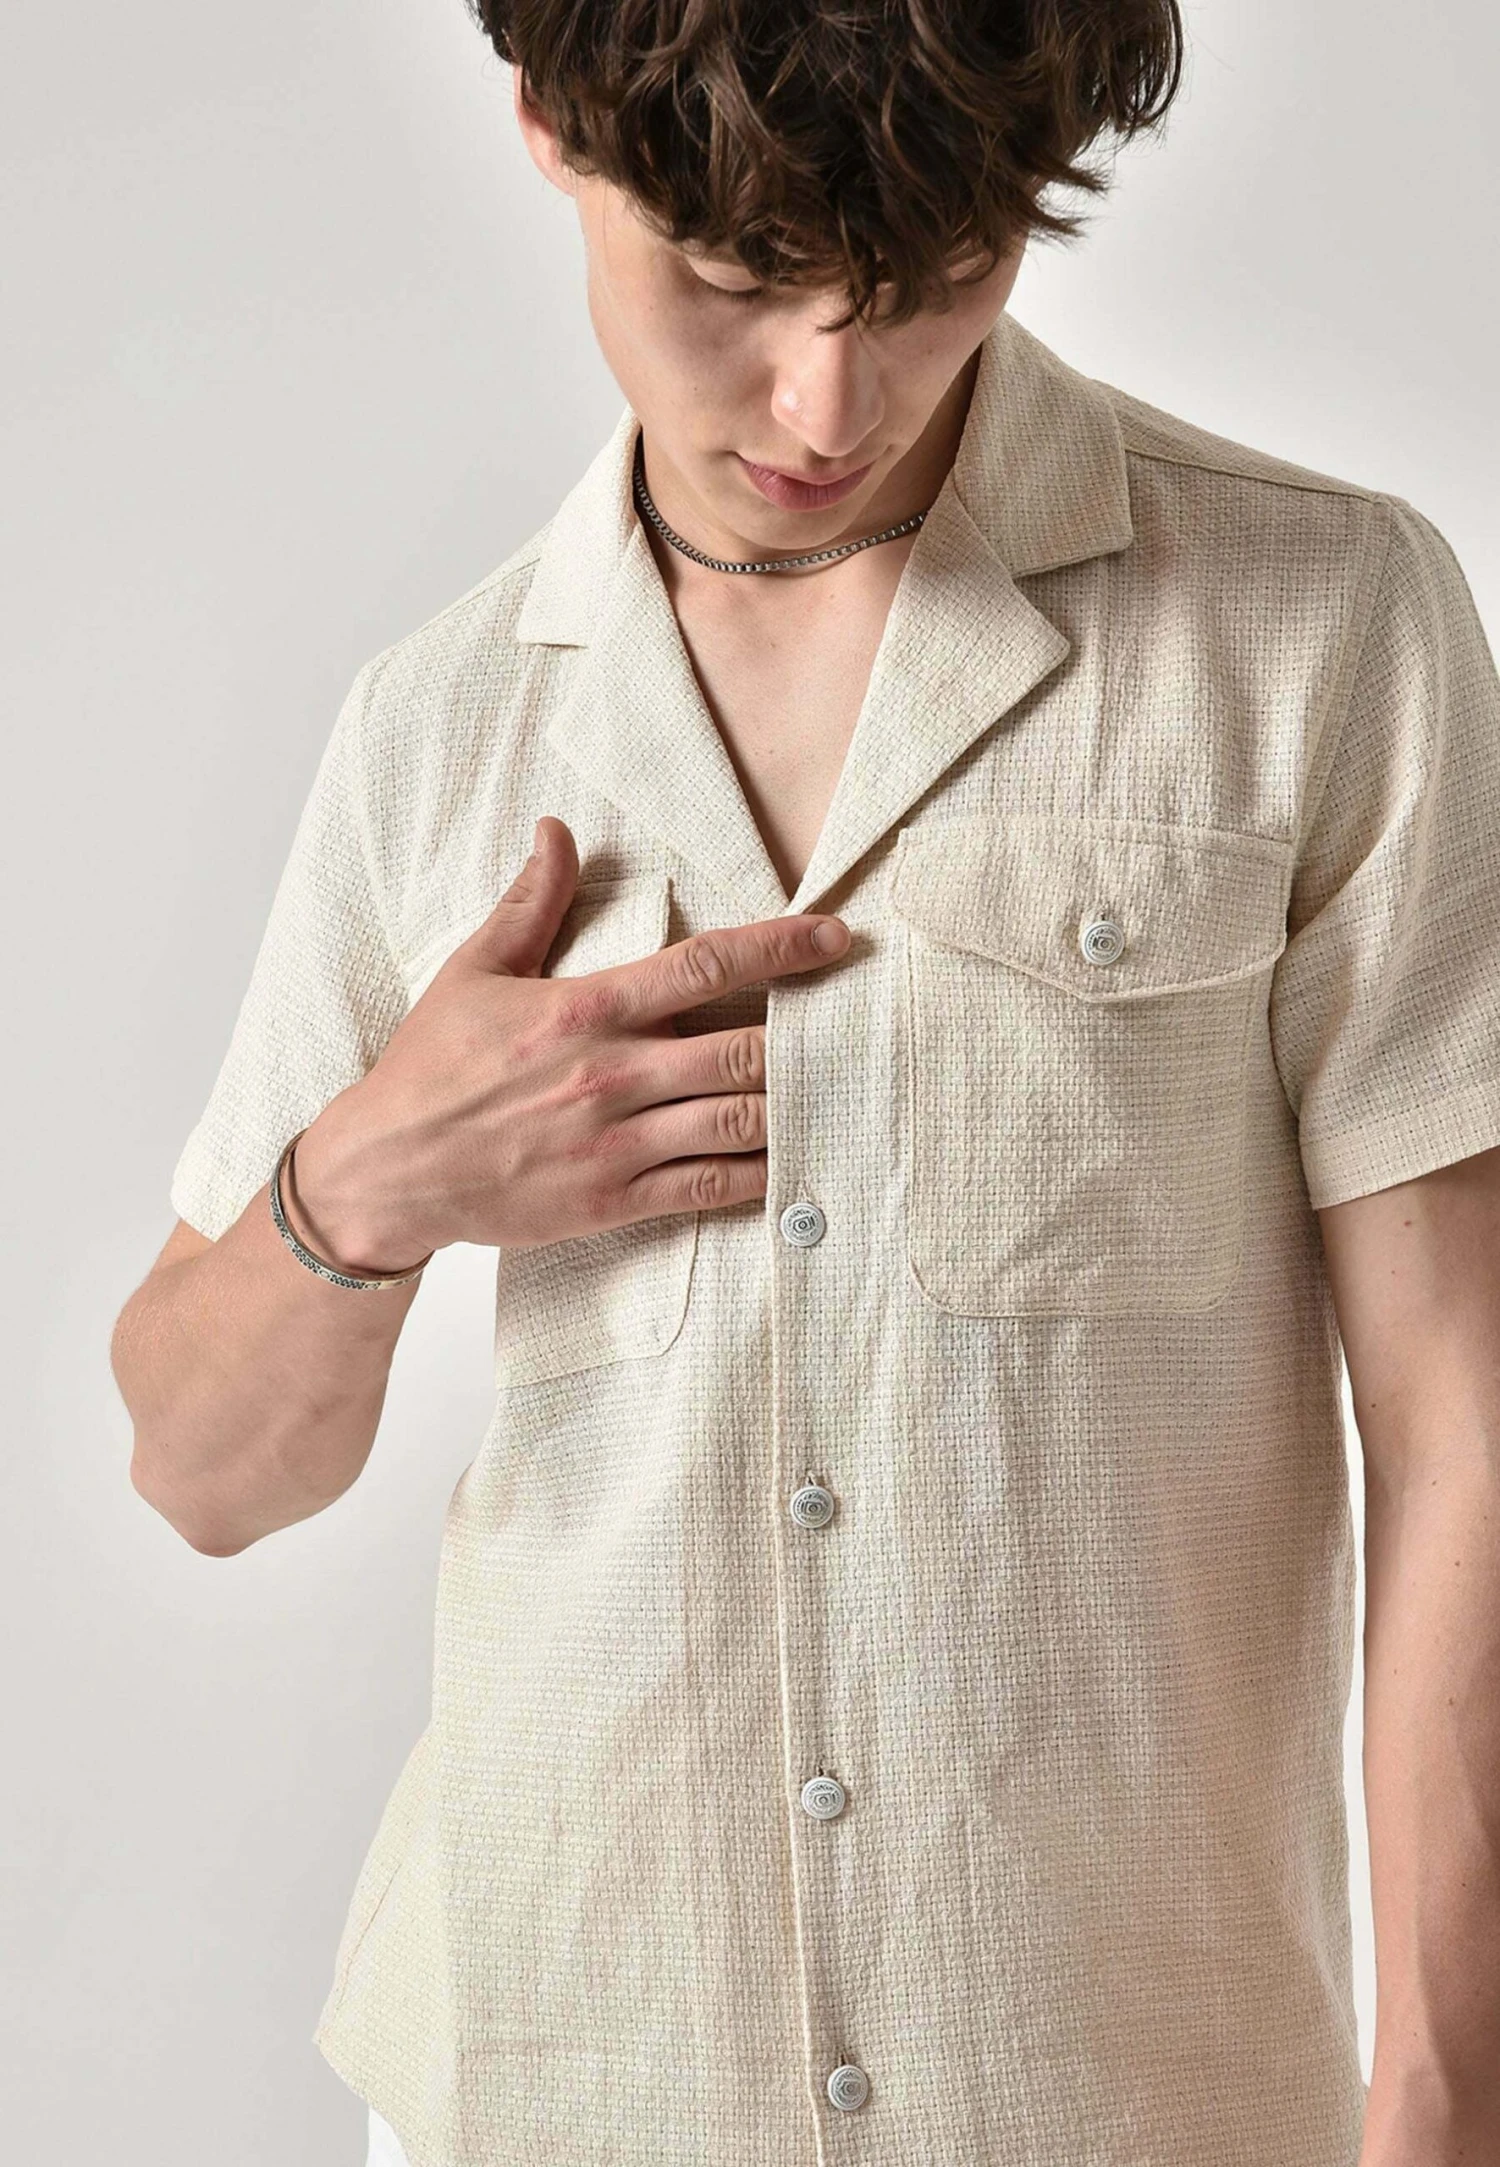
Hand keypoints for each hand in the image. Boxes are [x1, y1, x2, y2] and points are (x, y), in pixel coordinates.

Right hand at [291, 815, 850, 1268]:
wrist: (388, 1170)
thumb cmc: (430, 1068)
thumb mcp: (473, 971)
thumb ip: (530, 902)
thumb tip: (556, 830)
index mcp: (586, 1010)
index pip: (704, 965)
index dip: (781, 947)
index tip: (834, 937)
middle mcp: (612, 1074)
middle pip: (744, 1049)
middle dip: (806, 1035)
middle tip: (851, 1023)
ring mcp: (616, 1143)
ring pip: (738, 1120)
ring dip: (794, 1103)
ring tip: (832, 1088)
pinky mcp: (613, 1200)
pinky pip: (709, 1186)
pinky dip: (760, 1174)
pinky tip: (789, 1159)